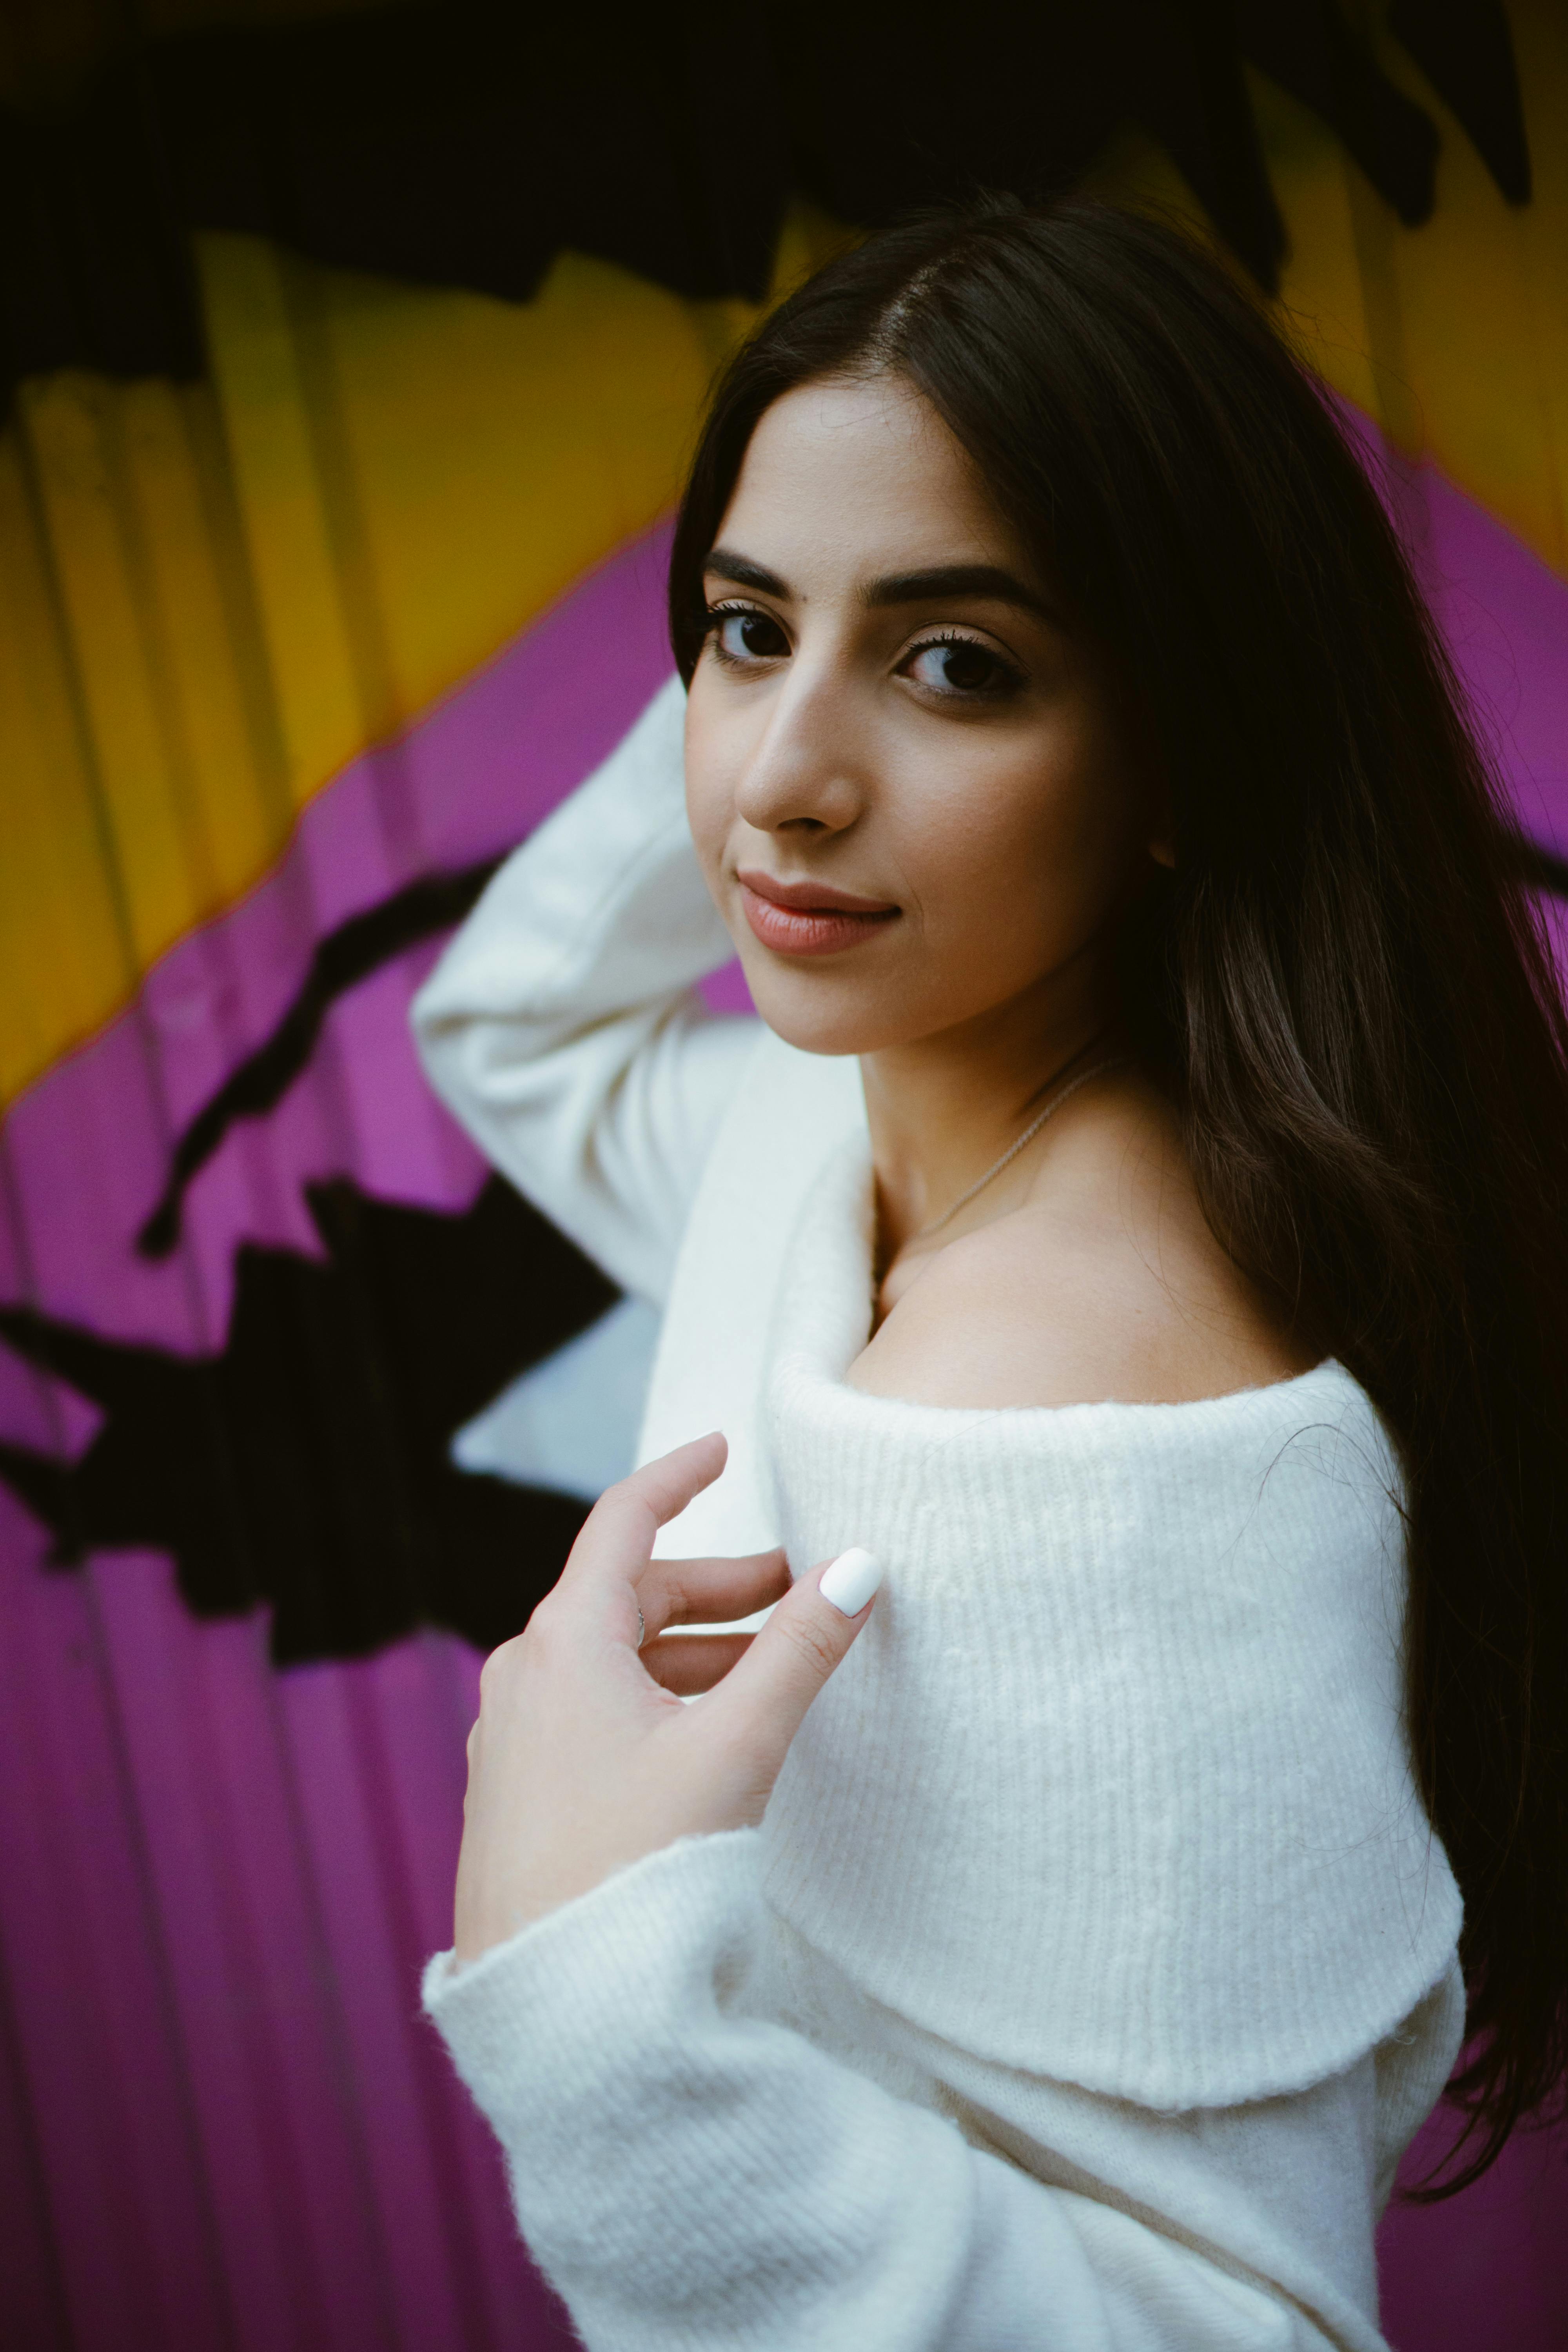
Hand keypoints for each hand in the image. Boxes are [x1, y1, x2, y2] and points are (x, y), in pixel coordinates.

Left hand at [452, 1432, 880, 1962]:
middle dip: (717, 1589)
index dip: (679, 1477)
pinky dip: (655, 1698)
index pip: (624, 1521)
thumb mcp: (736, 1744)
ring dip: (692, 1651)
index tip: (722, 1451)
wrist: (553, 2003)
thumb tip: (859, 1566)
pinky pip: (591, 1712)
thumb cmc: (638, 1863)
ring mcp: (513, 1737)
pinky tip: (705, 1736)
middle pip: (628, 1596)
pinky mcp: (518, 1793)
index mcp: (564, 1640)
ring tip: (768, 1672)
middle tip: (795, 1593)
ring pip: (611, 1660)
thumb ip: (799, 1651)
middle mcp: (524, 1675)